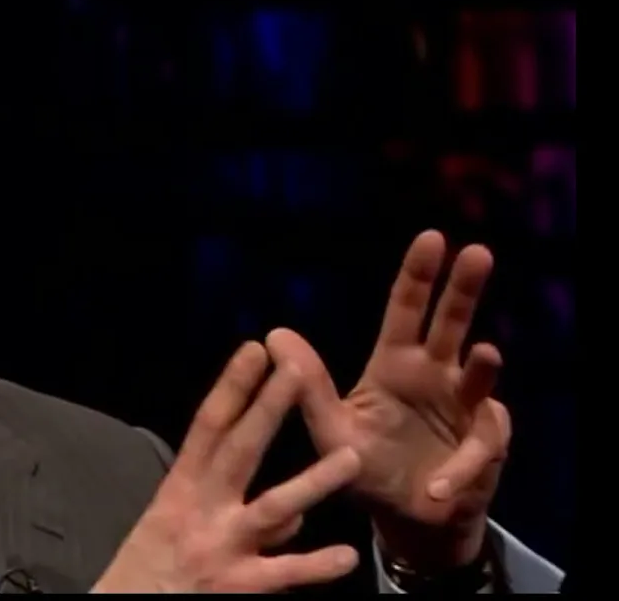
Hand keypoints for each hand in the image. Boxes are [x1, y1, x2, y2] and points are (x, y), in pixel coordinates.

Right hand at [94, 342, 362, 592]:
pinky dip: (315, 566)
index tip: (254, 350)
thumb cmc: (144, 574)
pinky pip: (283, 575)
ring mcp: (220, 548)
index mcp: (179, 492)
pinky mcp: (237, 588)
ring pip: (272, 507)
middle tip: (295, 370)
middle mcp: (200, 512)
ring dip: (313, 482)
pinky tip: (347, 556)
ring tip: (351, 457)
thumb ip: (235, 518)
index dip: (231, 387)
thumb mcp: (174, 531)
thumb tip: (296, 518)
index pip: (208, 428)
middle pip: (239, 451)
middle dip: (267, 409)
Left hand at [273, 230, 510, 569]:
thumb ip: (307, 386)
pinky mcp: (483, 449)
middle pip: (453, 324)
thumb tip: (272, 333)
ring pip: (481, 376)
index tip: (431, 237)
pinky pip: (481, 450)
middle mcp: (434, 378)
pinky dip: (463, 468)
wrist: (402, 520)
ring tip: (484, 353)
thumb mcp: (330, 429)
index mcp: (395, 366)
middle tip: (477, 252)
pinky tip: (440, 486)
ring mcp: (464, 409)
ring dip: (483, 367)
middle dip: (465, 290)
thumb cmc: (364, 468)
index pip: (407, 311)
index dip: (418, 276)